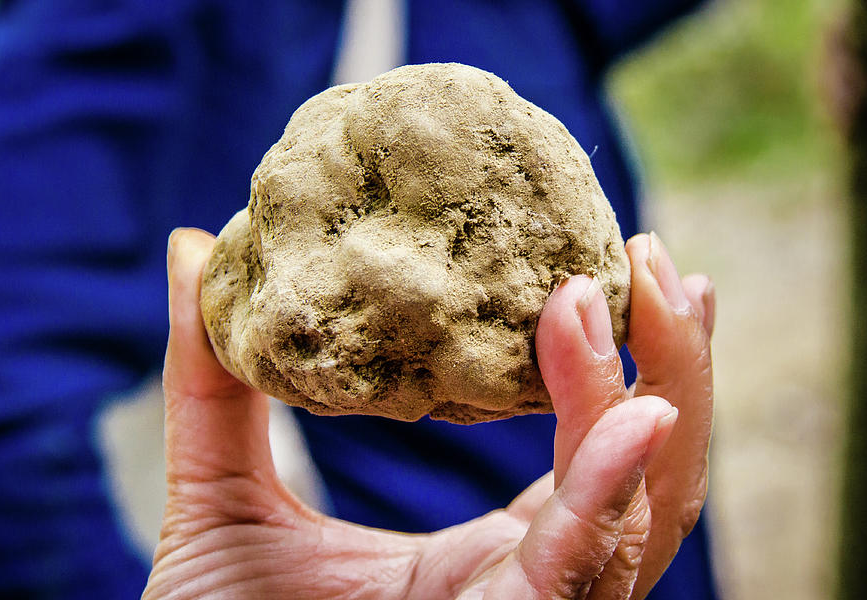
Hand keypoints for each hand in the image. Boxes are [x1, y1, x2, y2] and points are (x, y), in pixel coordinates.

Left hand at [143, 229, 712, 598]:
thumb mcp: (220, 491)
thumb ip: (214, 379)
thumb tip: (194, 247)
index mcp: (488, 556)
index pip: (584, 455)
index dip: (612, 362)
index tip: (604, 263)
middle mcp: (527, 585)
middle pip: (646, 477)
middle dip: (672, 363)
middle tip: (653, 258)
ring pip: (643, 519)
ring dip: (665, 398)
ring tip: (649, 292)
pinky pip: (577, 572)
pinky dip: (608, 490)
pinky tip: (635, 412)